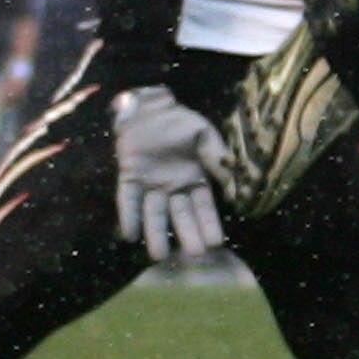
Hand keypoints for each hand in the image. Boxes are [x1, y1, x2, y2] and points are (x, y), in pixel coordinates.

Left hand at [113, 84, 230, 262]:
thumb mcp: (203, 133)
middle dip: (187, 234)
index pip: (203, 207)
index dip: (209, 224)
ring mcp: (149, 185)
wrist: (150, 104)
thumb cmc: (179, 120)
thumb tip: (230, 181)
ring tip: (158, 254)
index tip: (216, 242)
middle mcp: (172, 188)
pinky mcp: (129, 178)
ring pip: (154, 214)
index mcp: (194, 179)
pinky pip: (128, 200)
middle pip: (181, 215)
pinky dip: (129, 216)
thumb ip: (215, 156)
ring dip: (155, 233)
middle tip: (194, 254)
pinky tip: (129, 234)